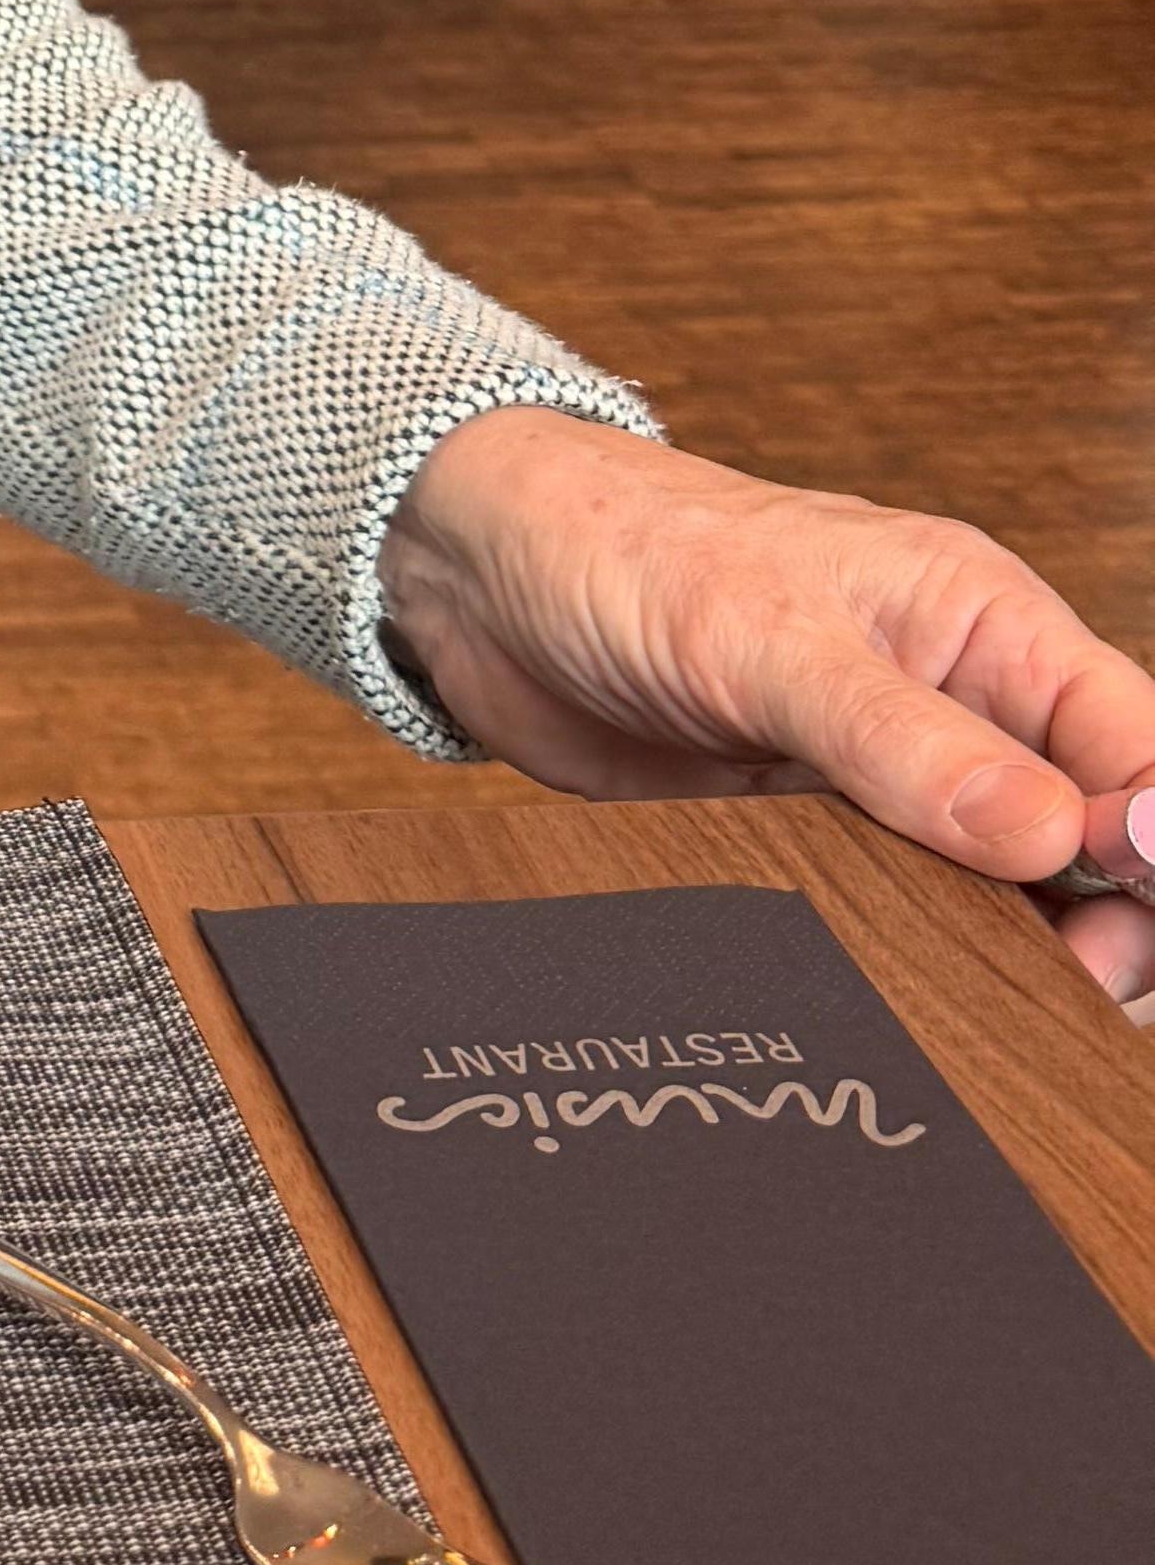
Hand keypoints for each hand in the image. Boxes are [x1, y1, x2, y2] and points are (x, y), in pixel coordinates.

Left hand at [381, 411, 1154, 1013]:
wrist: (476, 577)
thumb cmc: (621, 551)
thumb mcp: (768, 638)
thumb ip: (907, 741)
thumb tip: (1057, 836)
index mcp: (980, 619)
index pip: (1138, 742)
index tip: (1131, 912)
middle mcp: (954, 694)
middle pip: (1093, 828)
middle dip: (1108, 912)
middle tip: (1079, 988)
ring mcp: (885, 767)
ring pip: (1007, 880)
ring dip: (1023, 946)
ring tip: (1018, 1013)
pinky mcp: (814, 825)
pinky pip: (907, 904)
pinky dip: (931, 953)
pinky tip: (927, 1003)